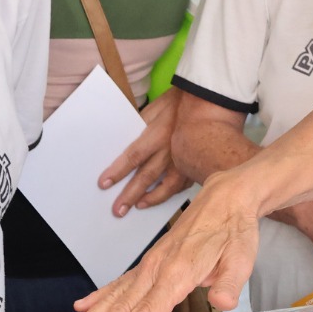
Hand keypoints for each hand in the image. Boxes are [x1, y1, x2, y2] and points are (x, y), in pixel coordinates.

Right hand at [70, 170, 262, 311]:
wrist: (225, 198)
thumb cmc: (234, 229)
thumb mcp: (241, 257)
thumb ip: (228, 283)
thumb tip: (222, 302)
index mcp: (179, 272)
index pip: (151, 309)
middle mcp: (158, 268)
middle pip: (126, 305)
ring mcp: (151, 264)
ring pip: (118, 294)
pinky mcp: (150, 261)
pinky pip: (121, 281)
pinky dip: (101, 295)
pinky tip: (85, 306)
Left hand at [105, 86, 191, 213]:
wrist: (209, 100)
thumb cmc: (178, 102)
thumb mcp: (154, 109)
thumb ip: (140, 127)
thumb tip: (125, 142)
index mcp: (157, 135)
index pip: (133, 157)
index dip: (118, 172)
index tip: (104, 184)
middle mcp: (170, 151)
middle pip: (146, 177)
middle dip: (130, 195)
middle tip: (118, 211)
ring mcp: (185, 160)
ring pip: (166, 186)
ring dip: (151, 198)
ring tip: (139, 206)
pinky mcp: (196, 164)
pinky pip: (182, 184)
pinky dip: (171, 192)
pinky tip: (162, 196)